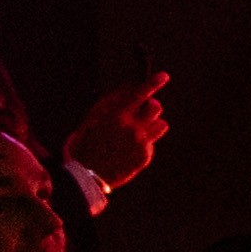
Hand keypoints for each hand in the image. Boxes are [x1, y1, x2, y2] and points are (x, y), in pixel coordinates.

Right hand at [63, 68, 170, 196]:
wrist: (86, 175)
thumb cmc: (87, 142)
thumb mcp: (93, 118)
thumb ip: (112, 101)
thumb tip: (131, 86)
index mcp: (116, 116)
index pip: (139, 94)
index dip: (153, 83)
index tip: (164, 76)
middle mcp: (132, 128)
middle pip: (156, 107)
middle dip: (150, 107)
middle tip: (141, 113)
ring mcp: (140, 143)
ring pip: (161, 125)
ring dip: (151, 126)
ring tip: (136, 134)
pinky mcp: (145, 157)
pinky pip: (152, 143)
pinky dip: (144, 144)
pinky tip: (129, 151)